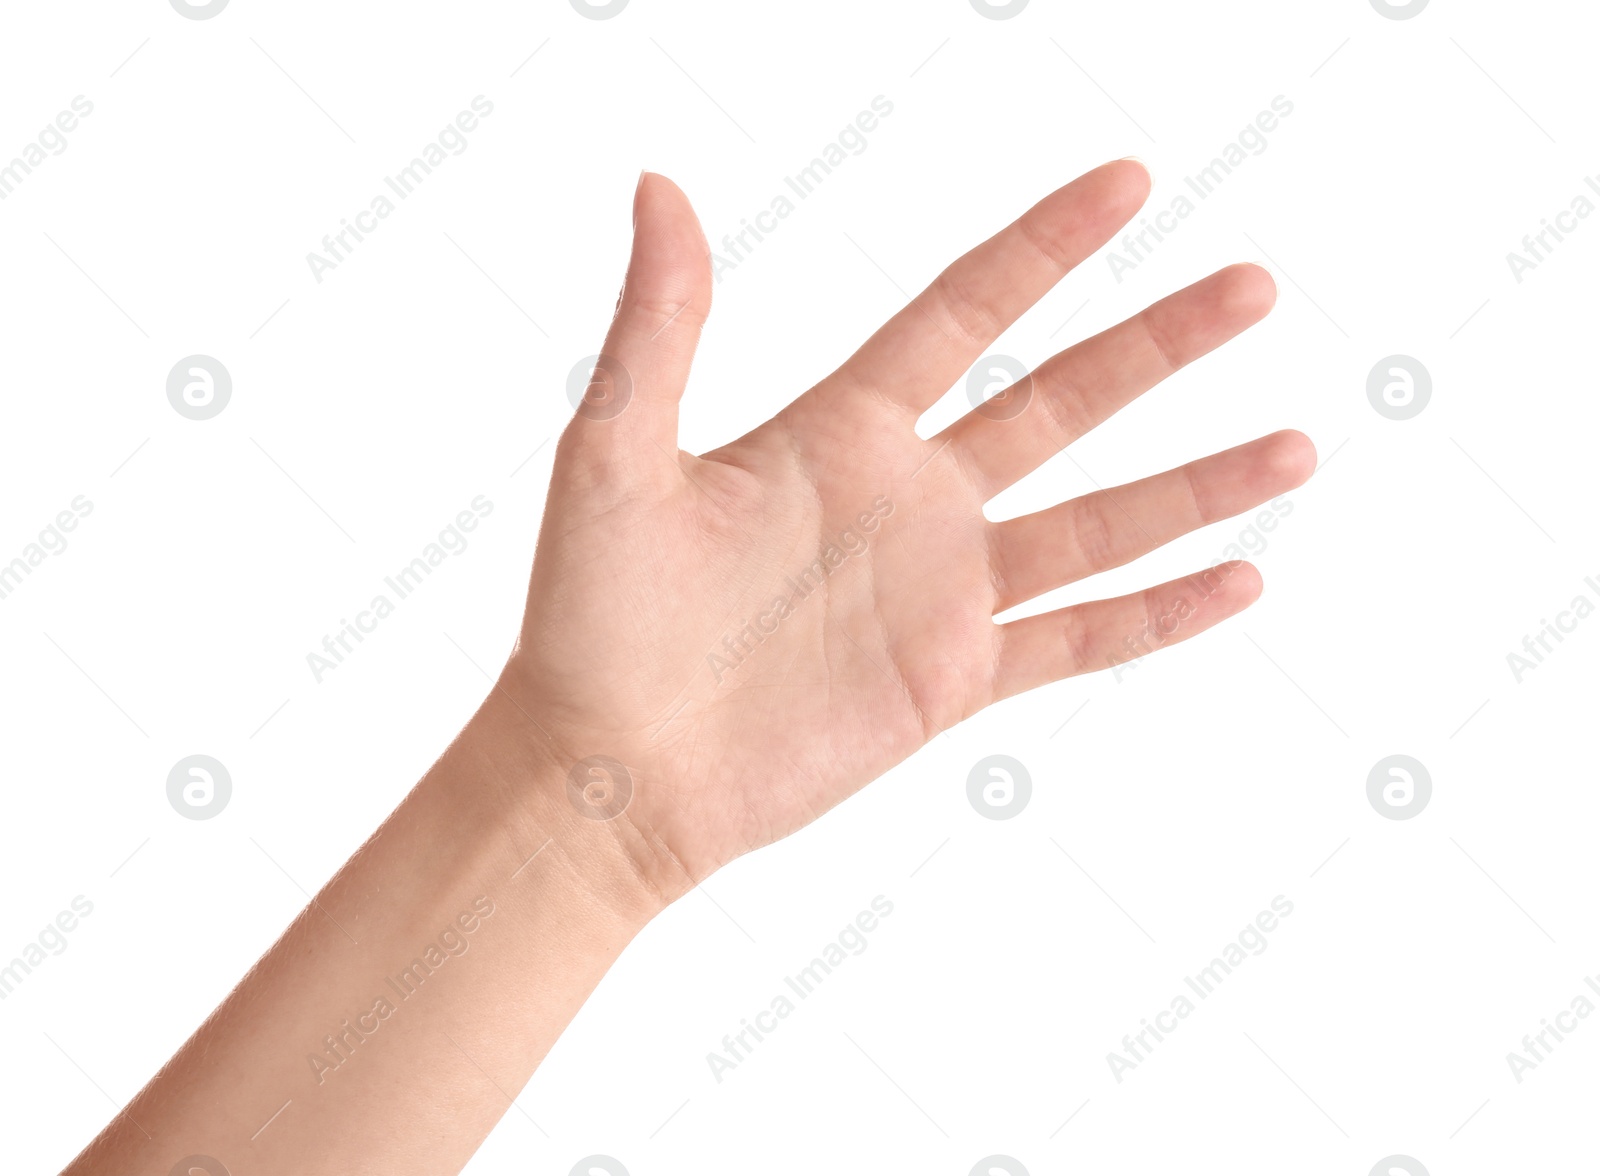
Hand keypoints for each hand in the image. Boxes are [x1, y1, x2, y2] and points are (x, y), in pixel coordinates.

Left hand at [504, 161, 1313, 899]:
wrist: (607, 771)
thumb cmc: (591, 616)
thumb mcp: (615, 455)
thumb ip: (658, 326)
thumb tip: (659, 183)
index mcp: (838, 429)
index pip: (965, 313)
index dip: (1045, 246)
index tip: (1128, 182)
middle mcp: (909, 498)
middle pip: (1062, 401)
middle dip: (1159, 346)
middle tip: (1254, 286)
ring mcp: (941, 591)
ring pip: (1098, 523)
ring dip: (1197, 486)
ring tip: (1297, 444)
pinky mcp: (954, 681)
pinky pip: (1079, 641)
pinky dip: (1158, 617)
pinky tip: (1240, 581)